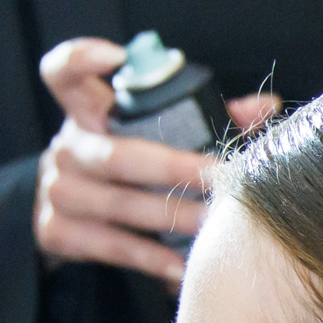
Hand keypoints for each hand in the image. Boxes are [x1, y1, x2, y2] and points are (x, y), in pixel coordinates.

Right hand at [32, 37, 279, 287]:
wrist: (67, 215)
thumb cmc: (126, 162)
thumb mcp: (149, 133)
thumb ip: (202, 115)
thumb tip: (265, 107)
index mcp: (85, 110)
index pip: (63, 71)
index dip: (82, 58)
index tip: (115, 56)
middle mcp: (66, 147)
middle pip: (116, 156)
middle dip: (173, 168)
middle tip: (219, 178)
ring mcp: (57, 191)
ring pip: (119, 205)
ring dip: (171, 216)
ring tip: (212, 225)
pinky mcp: (57, 232)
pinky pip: (111, 245)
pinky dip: (150, 257)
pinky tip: (181, 265)